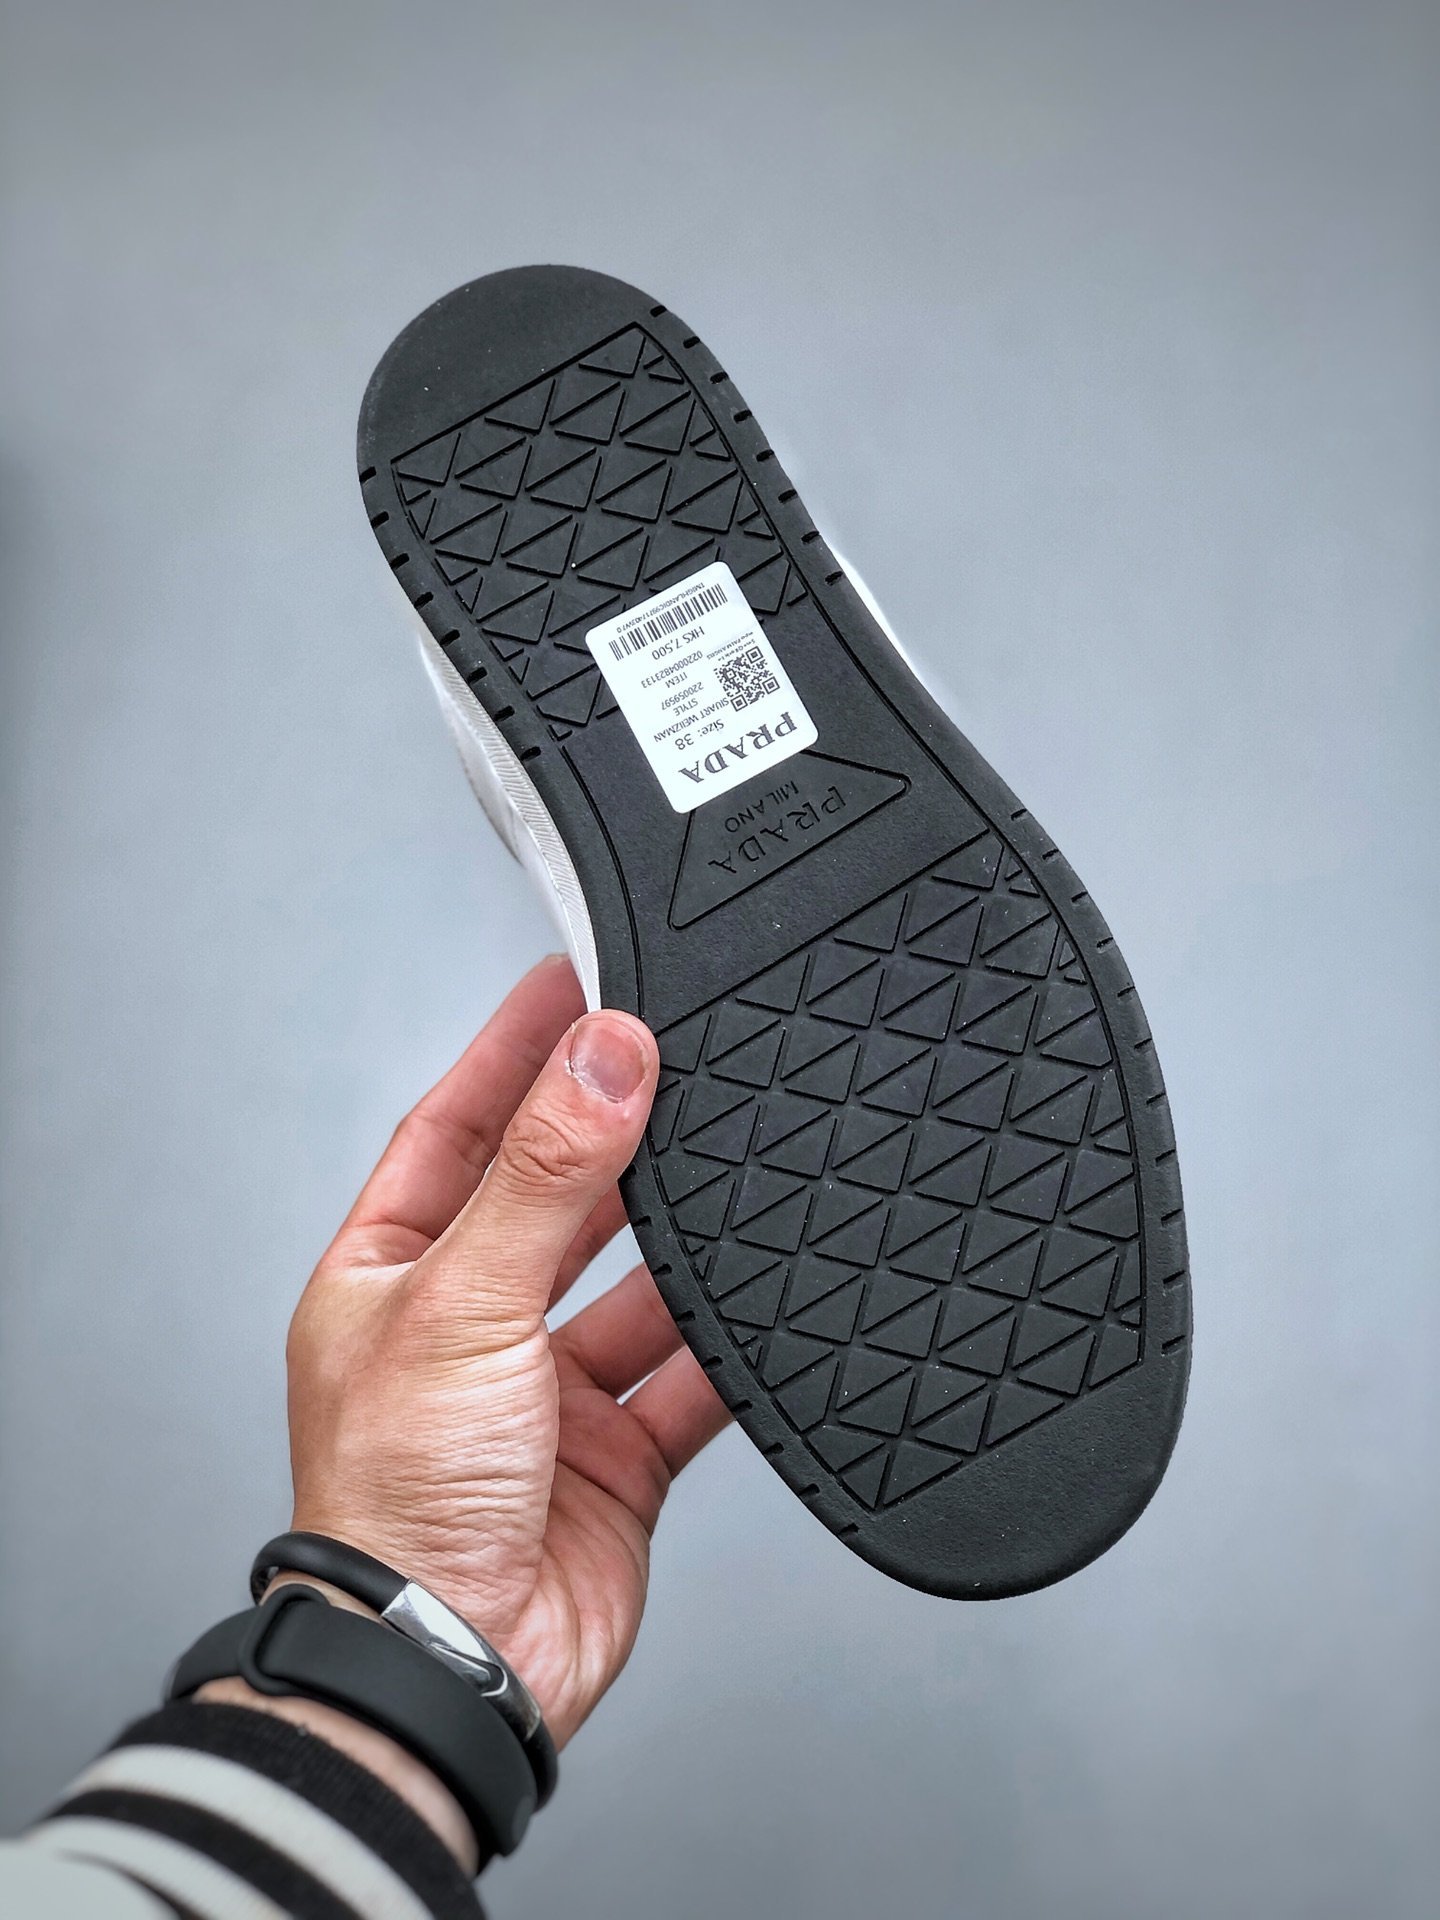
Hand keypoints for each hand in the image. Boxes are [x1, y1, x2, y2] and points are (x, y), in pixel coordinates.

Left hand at [284, 955, 730, 1749]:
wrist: (452, 1669)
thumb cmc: (395, 1506)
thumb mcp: (463, 1305)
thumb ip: (543, 1177)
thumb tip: (604, 1059)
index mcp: (390, 1277)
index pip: (455, 1127)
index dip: (512, 1051)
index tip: (570, 980)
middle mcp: (467, 1327)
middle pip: (551, 1197)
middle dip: (608, 1131)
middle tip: (670, 1051)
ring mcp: (543, 1393)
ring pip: (630, 1284)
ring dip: (673, 1235)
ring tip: (726, 1155)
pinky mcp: (614, 1455)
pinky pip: (687, 1375)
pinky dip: (726, 1343)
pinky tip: (762, 1295)